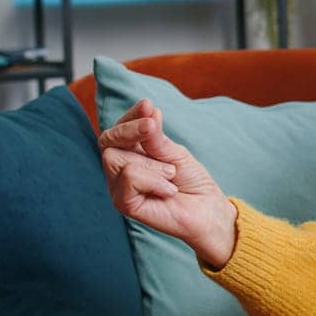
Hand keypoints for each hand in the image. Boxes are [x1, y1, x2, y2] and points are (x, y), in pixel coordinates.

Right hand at [98, 98, 237, 265]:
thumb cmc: (192, 181)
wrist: (207, 210)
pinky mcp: (123, 204)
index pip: (117, 130)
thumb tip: (148, 110)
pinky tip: (168, 190)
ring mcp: (118, 188)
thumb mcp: (175, 153)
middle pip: (107, 141)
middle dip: (132, 132)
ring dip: (151, 163)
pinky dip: (154, 180)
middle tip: (154, 130)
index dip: (129, 116)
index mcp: (130, 154)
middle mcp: (119, 170)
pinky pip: (128, 178)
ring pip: (116, 158)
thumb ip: (156, 137)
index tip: (148, 106)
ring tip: (170, 175)